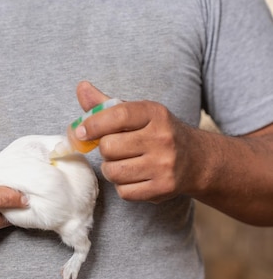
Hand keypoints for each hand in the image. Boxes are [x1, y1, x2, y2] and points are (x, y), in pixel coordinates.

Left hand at [74, 81, 198, 202]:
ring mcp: (164, 165)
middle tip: (115, 148)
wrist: (197, 160)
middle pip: (109, 147)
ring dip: (110, 169)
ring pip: (113, 171)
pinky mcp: (163, 188)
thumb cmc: (157, 133)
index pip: (118, 115)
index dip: (93, 124)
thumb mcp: (138, 113)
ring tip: (122, 162)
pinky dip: (122, 186)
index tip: (80, 132)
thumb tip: (81, 87)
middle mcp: (162, 138)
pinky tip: (133, 176)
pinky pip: (124, 191)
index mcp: (155, 114)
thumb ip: (106, 104)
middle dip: (105, 149)